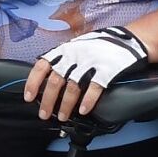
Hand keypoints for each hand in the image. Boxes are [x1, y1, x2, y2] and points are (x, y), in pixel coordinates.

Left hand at [25, 26, 148, 120]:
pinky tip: (83, 111)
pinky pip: (94, 89)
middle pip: (56, 82)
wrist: (128, 40)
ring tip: (62, 116)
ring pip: (72, 88)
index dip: (33, 82)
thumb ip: (63, 58)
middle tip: (44, 114)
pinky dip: (87, 101)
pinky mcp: (106, 70)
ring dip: (65, 105)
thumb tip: (47, 76)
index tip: (29, 97)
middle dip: (48, 101)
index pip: (42, 66)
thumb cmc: (99, 45)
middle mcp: (75, 56)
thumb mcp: (77, 46)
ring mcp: (90, 63)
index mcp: (65, 50)